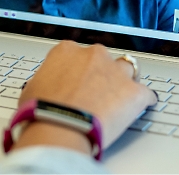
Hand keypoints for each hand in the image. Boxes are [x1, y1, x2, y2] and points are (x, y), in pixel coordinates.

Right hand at [11, 41, 155, 154]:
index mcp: (67, 51)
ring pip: (128, 70)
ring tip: (118, 100)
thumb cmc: (41, 111)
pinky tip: (137, 110)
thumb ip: (46, 80)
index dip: (77, 69)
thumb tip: (46, 88)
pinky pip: (146, 94)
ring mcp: (116, 72)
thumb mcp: (32, 88)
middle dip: (101, 73)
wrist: (59, 128)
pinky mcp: (134, 92)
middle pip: (104, 59)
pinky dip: (142, 102)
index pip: (77, 53)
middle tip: (95, 93)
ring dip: (123, 83)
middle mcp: (94, 55)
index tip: (77, 80)